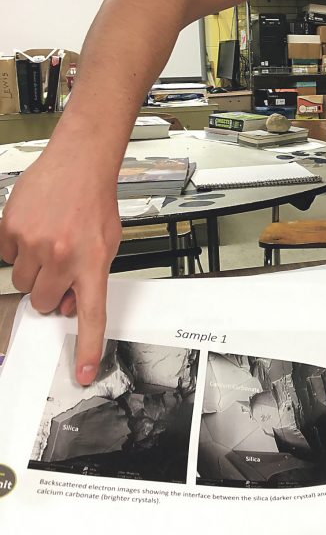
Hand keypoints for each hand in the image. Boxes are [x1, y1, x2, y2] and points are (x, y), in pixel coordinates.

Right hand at [0, 151, 120, 384]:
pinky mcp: (11, 229)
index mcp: (92, 263)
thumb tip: (67, 305)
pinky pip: (5, 256)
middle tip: (59, 266)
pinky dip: (16, 248)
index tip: (82, 372)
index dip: (86, 347)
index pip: (90, 315)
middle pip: (44, 302)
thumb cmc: (95, 201)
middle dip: (50, 291)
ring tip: (48, 241)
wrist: (79, 163)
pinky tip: (34, 228)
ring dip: (33, 269)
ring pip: (23, 282)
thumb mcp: (107, 243)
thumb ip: (90, 276)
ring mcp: (34, 243)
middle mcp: (62, 257)